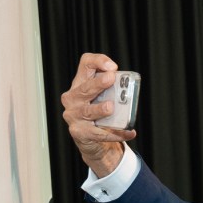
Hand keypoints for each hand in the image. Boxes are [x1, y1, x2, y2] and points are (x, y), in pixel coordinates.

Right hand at [61, 53, 136, 176]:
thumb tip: (126, 84)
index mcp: (80, 84)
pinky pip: (99, 134)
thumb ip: (113, 88)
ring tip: (111, 107)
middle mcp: (73, 98)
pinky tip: (129, 132)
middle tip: (111, 78)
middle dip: (98, 83)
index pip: (86, 65)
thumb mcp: (104, 97)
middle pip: (85, 88)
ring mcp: (74, 116)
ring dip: (100, 109)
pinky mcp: (80, 133)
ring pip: (88, 111)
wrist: (92, 140)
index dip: (98, 62)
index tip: (112, 67)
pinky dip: (116, 133)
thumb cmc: (99, 114)